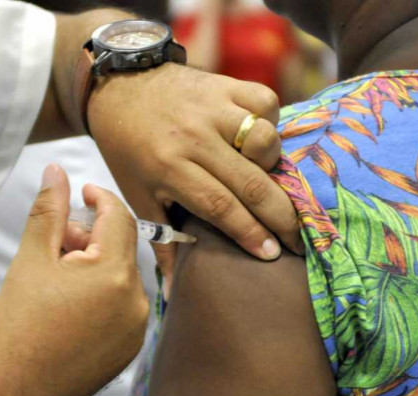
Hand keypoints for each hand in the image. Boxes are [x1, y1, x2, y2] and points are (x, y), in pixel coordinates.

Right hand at [0, 165, 148, 395]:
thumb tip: (57, 171)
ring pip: (123, 278)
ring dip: (98, 266)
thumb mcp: (33, 258)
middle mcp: (138, 303)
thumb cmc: (17, 323)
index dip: (101, 198)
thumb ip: (50, 210)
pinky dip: (104, 295)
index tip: (83, 192)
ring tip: (58, 279)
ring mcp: (137, 330)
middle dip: (92, 237)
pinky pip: (125, 307)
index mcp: (116, 275)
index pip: (120, 218)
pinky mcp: (130, 350)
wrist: (10, 392)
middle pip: (122, 248)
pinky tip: (70, 306)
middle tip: (56, 244)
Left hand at [88, 64, 301, 283]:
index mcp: (168, 167)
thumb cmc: (128, 148)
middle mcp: (194, 137)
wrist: (120, 88)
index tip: (272, 254)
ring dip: (273, 164)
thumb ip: (160, 239)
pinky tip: (257, 139)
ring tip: (265, 178)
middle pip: (250, 182)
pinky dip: (269, 123)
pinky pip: (265, 104)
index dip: (249, 233)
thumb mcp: (137, 194)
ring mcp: (213, 107)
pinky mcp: (226, 84)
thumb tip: (172, 289)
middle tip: (297, 239)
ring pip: (264, 140)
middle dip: (281, 216)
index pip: (220, 206)